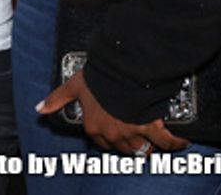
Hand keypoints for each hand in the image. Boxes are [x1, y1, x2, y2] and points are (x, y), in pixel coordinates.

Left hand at [37, 69, 188, 155]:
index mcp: (94, 127)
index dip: (110, 139)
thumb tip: (39, 109)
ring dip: (152, 148)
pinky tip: (181, 142)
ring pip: (145, 150)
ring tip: (158, 143)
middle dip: (131, 146)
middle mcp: (113, 134)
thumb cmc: (96, 77)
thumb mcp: (72, 86)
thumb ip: (56, 99)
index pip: (101, 143)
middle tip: (139, 139)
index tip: (116, 135)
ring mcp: (133, 133)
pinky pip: (167, 142)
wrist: (120, 71)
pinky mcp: (151, 128)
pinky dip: (176, 143)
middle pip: (124, 150)